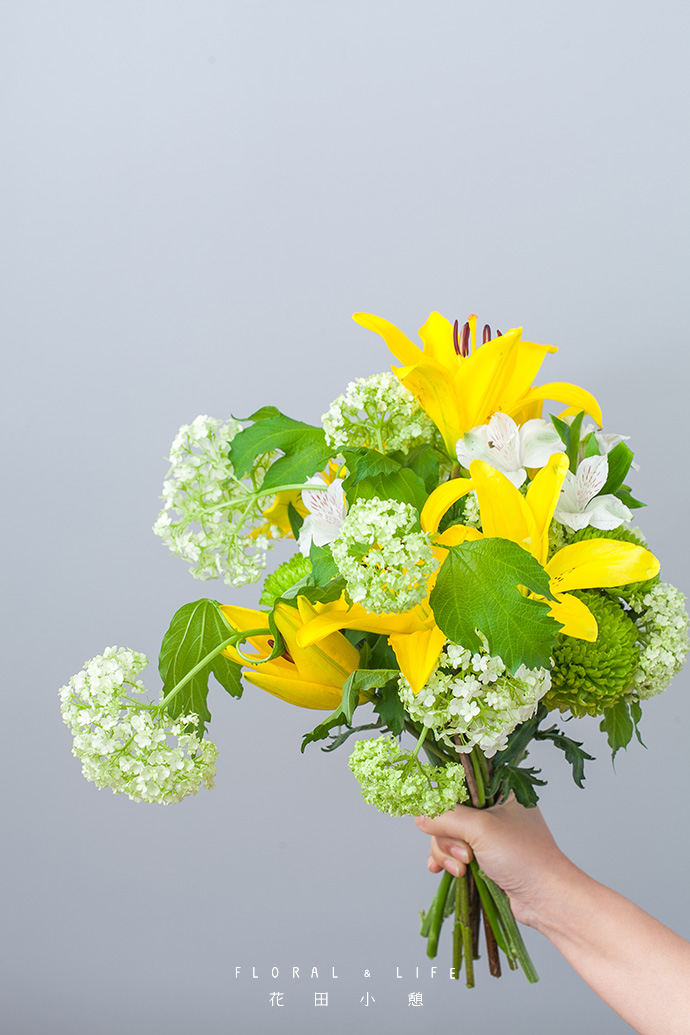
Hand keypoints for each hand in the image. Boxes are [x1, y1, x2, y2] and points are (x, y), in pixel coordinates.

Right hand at [415, 795, 572, 925]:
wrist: (546, 899)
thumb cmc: (522, 855)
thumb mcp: (480, 828)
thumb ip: (446, 816)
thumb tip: (419, 816)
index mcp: (499, 791)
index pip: (459, 783)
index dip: (443, 799)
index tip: (432, 813)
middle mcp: (494, 810)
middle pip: (449, 814)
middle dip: (448, 837)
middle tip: (465, 854)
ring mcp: (489, 835)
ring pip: (449, 836)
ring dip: (448, 854)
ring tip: (463, 869)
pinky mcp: (485, 858)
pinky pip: (455, 854)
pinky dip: (447, 861)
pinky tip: (439, 871)